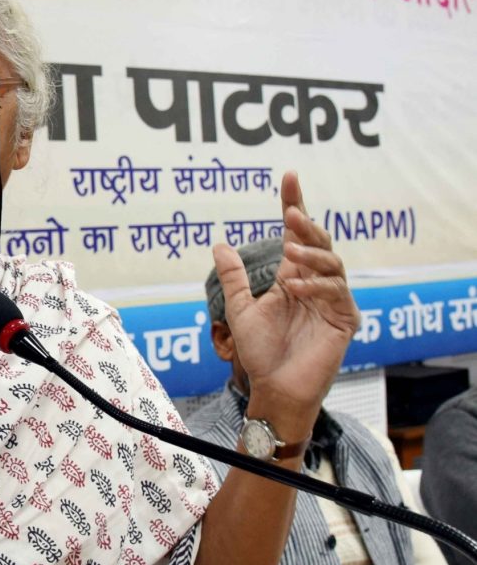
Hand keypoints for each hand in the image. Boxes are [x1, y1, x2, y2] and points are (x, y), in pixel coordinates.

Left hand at [211, 171, 359, 441]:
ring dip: (312, 253)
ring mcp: (333, 301)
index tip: (289, 176)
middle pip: (318, 241)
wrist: (274, 388)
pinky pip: (337, 293)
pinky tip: (298, 287)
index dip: (294, 204)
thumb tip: (219, 244)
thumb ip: (234, 277)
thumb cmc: (260, 352)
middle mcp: (315, 283)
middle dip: (306, 223)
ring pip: (332, 263)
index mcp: (293, 276)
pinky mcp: (344, 320)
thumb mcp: (240, 309)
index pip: (296, 233)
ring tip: (290, 251)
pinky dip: (317, 286)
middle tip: (290, 211)